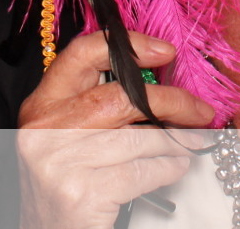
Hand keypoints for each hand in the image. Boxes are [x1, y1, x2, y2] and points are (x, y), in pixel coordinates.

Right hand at [16, 31, 214, 228]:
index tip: (164, 51)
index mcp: (41, 106)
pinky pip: (142, 170)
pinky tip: (175, 168)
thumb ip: (98, 108)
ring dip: (175, 142)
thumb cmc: (66, 190)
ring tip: (191, 144)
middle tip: (198, 109)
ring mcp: (61, 162)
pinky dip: (167, 168)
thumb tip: (156, 85)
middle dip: (169, 101)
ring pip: (138, 138)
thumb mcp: (68, 140)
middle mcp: (44, 129)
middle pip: (120, 97)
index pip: (81, 54)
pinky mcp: (82, 192)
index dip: (128, 46)